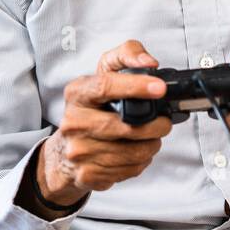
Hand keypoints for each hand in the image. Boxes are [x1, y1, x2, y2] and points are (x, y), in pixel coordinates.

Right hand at [39, 40, 172, 204]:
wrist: (65, 150)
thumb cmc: (93, 108)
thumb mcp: (106, 73)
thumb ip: (127, 55)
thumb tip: (149, 62)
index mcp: (78, 94)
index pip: (105, 86)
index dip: (136, 86)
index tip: (160, 88)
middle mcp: (73, 123)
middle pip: (126, 126)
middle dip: (155, 125)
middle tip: (163, 122)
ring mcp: (78, 151)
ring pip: (132, 152)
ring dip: (151, 145)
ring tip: (149, 137)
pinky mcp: (87, 174)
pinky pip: (128, 169)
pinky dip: (140, 161)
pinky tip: (135, 152)